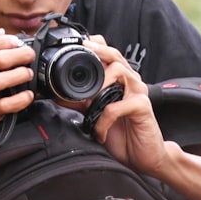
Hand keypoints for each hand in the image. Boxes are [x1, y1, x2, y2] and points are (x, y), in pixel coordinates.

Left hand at [81, 37, 170, 177]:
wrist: (143, 156)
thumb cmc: (123, 134)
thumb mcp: (96, 115)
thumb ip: (81, 102)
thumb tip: (57, 94)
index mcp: (121, 80)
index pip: (110, 53)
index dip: (96, 45)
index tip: (78, 43)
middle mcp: (131, 82)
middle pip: (115, 55)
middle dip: (97, 52)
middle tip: (81, 55)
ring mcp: (139, 92)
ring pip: (119, 72)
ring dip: (99, 85)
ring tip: (89, 102)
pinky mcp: (143, 107)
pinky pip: (117, 106)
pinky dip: (103, 119)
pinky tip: (99, 131)